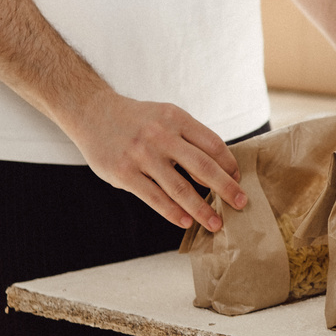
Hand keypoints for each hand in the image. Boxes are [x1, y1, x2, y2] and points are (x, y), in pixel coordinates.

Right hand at [64, 92, 246, 230]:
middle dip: (226, 188)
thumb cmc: (139, 120)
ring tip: (215, 223)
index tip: (238, 179)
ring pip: (179, 188)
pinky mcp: (123, 173)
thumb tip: (219, 170)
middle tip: (242, 204)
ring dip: (201, 209)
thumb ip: (189, 139)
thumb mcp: (166, 117)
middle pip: (203, 167)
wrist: (93, 112)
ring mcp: (141, 155)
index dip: (229, 164)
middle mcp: (160, 135)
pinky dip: (172, 212)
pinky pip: (154, 198)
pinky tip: (185, 222)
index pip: (213, 144)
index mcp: (176, 118)